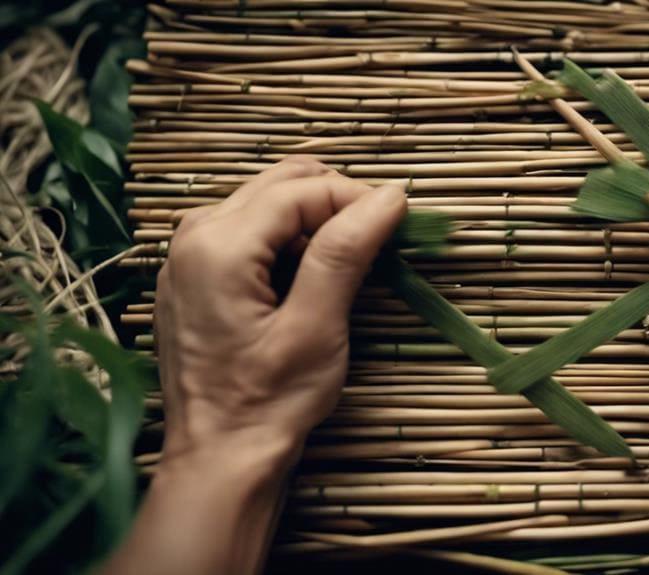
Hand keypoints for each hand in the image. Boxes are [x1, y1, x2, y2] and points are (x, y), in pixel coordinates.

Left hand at [155, 156, 405, 459]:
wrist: (219, 457)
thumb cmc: (269, 401)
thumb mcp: (316, 327)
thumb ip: (346, 253)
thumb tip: (389, 195)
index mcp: (219, 245)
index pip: (302, 189)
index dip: (358, 197)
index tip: (401, 221)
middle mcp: (194, 234)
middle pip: (280, 183)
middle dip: (337, 201)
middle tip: (379, 239)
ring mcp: (188, 253)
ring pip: (266, 201)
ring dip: (314, 218)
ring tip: (351, 259)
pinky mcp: (194, 273)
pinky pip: (249, 229)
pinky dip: (289, 238)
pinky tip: (312, 275)